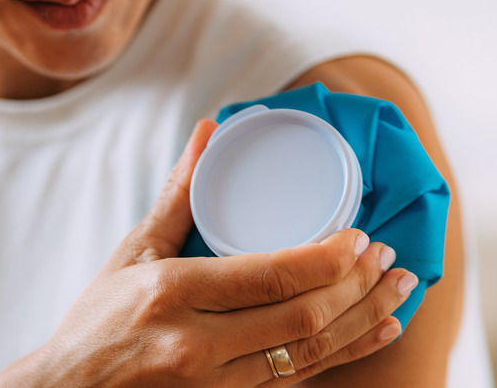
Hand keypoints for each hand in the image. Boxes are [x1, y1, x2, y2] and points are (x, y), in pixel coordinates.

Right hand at [0, 120, 417, 387]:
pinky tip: (376, 333)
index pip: (269, 276)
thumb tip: (206, 133)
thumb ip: (178, 196)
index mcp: (173, 294)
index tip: (361, 236)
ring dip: (363, 319)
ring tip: (399, 290)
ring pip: (309, 351)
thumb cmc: (97, 322)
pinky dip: (345, 354)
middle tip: (389, 257)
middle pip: (301, 316)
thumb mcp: (133, 253)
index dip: (326, 258)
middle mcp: (197, 344)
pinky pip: (299, 379)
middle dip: (357, 285)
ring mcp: (215, 382)